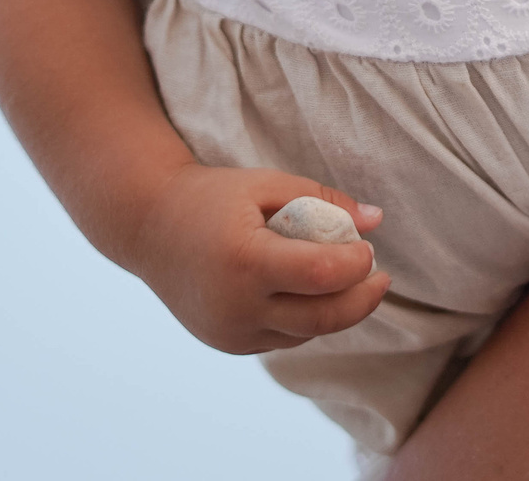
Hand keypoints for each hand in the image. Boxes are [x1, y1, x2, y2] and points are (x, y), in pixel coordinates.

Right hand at [129, 163, 390, 353]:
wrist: (147, 226)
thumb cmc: (211, 197)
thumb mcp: (265, 184)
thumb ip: (322, 199)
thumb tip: (377, 220)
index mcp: (246, 260)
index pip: (322, 276)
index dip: (356, 265)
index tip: (368, 248)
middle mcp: (236, 305)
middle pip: (322, 318)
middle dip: (362, 300)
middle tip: (381, 277)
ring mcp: (230, 332)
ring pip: (305, 333)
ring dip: (336, 310)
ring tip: (347, 279)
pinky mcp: (228, 344)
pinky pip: (282, 339)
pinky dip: (305, 319)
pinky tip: (309, 293)